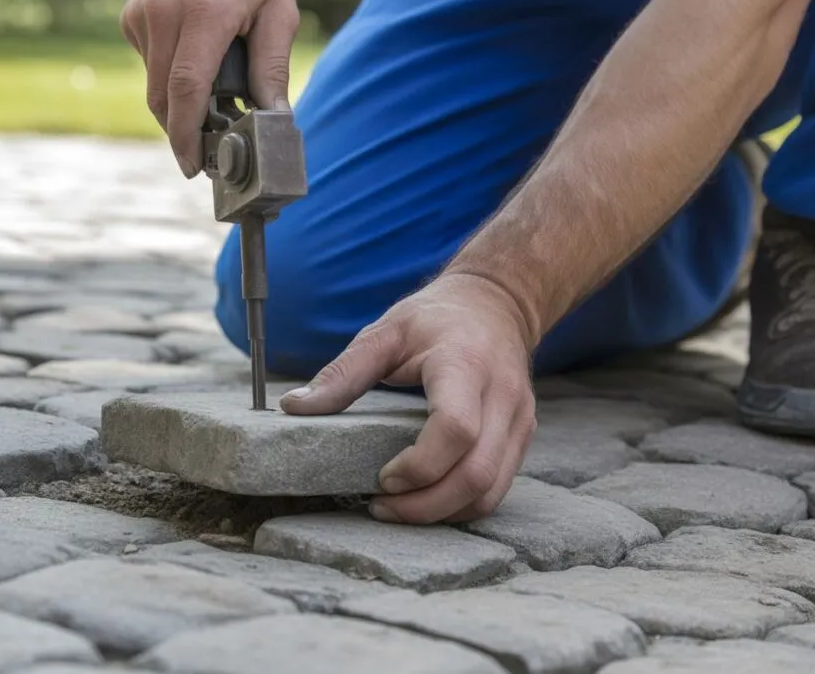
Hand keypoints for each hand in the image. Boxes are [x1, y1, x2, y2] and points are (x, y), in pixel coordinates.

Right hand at [120, 0, 299, 176]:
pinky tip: (194, 60)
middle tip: (204, 154)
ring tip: (208, 106)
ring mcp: (142, 14)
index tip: (193, 165)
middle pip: (163, 96)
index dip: (186, 135)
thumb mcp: (279, 13)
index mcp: (205, 10)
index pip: (187, 87)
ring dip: (178, 107)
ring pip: (153, 87)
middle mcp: (166, 11)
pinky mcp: (131, 18)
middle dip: (181, 133)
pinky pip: (149, 67)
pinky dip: (170, 79)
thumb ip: (272, 68)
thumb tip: (274, 120)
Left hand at [280, 273, 536, 523]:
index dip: (419, 466)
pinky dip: (461, 505)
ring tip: (398, 508)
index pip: (455, 429)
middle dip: (425, 505)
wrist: (497, 303)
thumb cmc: (436, 317)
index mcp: (464, 364)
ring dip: (443, 513)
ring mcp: (519, 420)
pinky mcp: (523, 437)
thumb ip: (342, 373)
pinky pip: (498, 488)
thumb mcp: (384, 332)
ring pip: (491, 491)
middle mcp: (502, 396)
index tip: (382, 477)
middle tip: (380, 507)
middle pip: (477, 473)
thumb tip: (293, 407)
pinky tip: (427, 499)